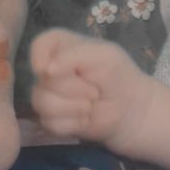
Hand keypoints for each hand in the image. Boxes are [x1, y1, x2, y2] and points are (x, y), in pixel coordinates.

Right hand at [30, 29, 155, 155]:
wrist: (131, 112)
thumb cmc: (119, 76)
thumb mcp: (104, 56)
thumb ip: (73, 55)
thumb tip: (45, 71)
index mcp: (60, 46)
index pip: (39, 45)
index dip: (40, 58)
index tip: (51, 70)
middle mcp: (49, 69)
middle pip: (43, 79)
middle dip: (73, 88)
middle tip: (94, 91)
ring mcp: (47, 94)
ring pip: (41, 102)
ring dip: (72, 108)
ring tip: (90, 107)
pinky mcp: (50, 118)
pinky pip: (48, 122)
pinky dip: (70, 124)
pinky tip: (85, 120)